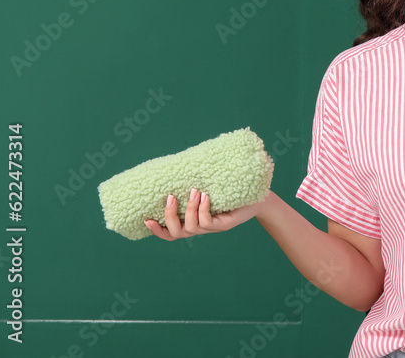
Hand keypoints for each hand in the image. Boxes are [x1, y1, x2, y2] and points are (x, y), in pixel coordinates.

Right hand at [144, 187, 267, 240]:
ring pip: (192, 227)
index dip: (157, 230)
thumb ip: (193, 186)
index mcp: (194, 221)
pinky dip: (203, 209)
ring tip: (194, 191)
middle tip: (170, 196)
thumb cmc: (232, 191)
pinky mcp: (224, 225)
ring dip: (189, 209)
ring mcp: (213, 228)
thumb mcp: (210, 188)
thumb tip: (175, 169)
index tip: (146, 219)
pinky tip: (205, 196)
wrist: (258, 197)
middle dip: (169, 216)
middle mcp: (201, 228)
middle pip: (176, 233)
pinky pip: (208, 223)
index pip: (170, 233)